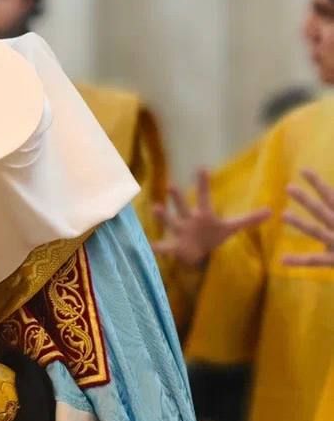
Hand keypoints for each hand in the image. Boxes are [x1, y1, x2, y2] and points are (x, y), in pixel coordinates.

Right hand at [152, 169, 270, 266]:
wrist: (197, 252)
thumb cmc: (212, 235)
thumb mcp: (231, 227)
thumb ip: (249, 219)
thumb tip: (271, 211)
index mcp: (203, 214)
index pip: (204, 196)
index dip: (203, 183)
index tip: (201, 168)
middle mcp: (188, 219)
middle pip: (183, 206)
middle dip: (177, 197)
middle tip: (171, 185)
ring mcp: (180, 232)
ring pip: (171, 222)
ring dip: (163, 216)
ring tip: (156, 208)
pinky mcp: (175, 246)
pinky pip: (164, 246)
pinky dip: (157, 246)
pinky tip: (149, 244)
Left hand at [283, 169, 333, 267]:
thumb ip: (331, 217)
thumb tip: (326, 204)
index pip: (330, 196)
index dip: (317, 183)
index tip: (303, 170)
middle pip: (322, 210)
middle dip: (306, 199)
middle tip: (288, 187)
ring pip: (317, 231)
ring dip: (300, 224)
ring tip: (283, 216)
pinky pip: (316, 261)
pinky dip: (299, 261)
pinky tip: (282, 260)